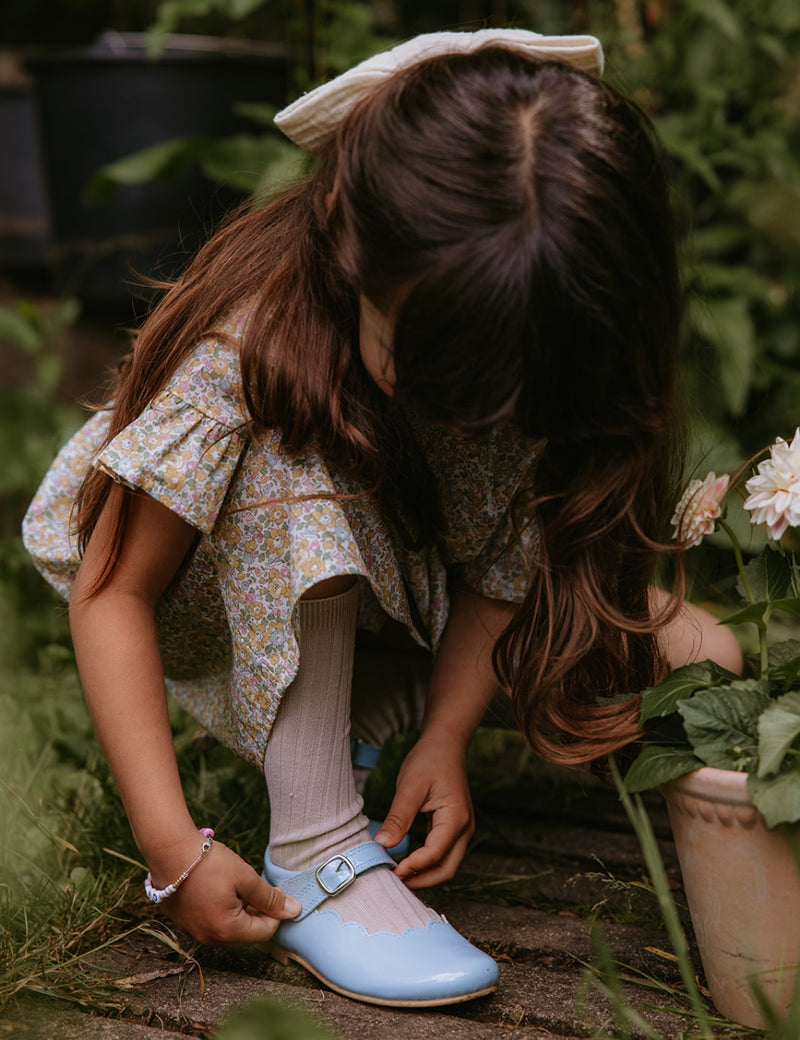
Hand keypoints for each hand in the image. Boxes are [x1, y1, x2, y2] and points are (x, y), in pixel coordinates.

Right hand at [149, 840, 300, 944]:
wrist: (169, 852)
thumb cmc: (209, 864)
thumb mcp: (245, 877)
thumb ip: (270, 898)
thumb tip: (295, 911)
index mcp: (227, 931)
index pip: (264, 932)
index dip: (276, 912)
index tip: (277, 891)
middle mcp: (208, 938)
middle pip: (245, 933)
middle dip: (257, 912)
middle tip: (258, 886)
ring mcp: (193, 931)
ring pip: (228, 927)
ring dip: (240, 910)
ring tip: (239, 885)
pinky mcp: (183, 922)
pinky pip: (210, 921)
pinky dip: (221, 909)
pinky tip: (220, 888)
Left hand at [373, 735, 473, 889]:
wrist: (445, 744)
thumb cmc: (429, 760)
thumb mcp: (410, 786)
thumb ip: (398, 817)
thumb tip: (382, 845)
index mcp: (456, 818)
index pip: (434, 854)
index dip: (412, 867)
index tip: (388, 870)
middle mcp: (464, 829)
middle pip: (446, 869)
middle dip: (420, 881)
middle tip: (392, 882)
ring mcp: (462, 830)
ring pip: (446, 865)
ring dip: (423, 875)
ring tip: (396, 874)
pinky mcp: (454, 829)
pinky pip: (443, 854)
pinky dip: (425, 864)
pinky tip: (404, 862)